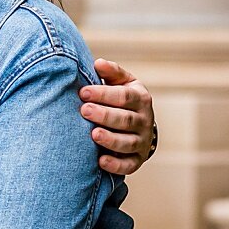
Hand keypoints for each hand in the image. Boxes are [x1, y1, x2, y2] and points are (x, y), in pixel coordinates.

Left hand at [78, 59, 156, 174]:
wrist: (139, 126)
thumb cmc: (122, 100)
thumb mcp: (121, 83)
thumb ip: (111, 73)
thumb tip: (98, 63)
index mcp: (141, 98)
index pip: (124, 96)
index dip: (104, 93)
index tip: (83, 92)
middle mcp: (145, 120)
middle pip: (125, 119)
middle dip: (104, 115)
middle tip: (84, 110)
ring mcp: (142, 141)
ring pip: (128, 142)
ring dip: (110, 140)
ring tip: (93, 134)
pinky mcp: (136, 160)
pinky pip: (128, 165)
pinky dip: (115, 165)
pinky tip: (100, 161)